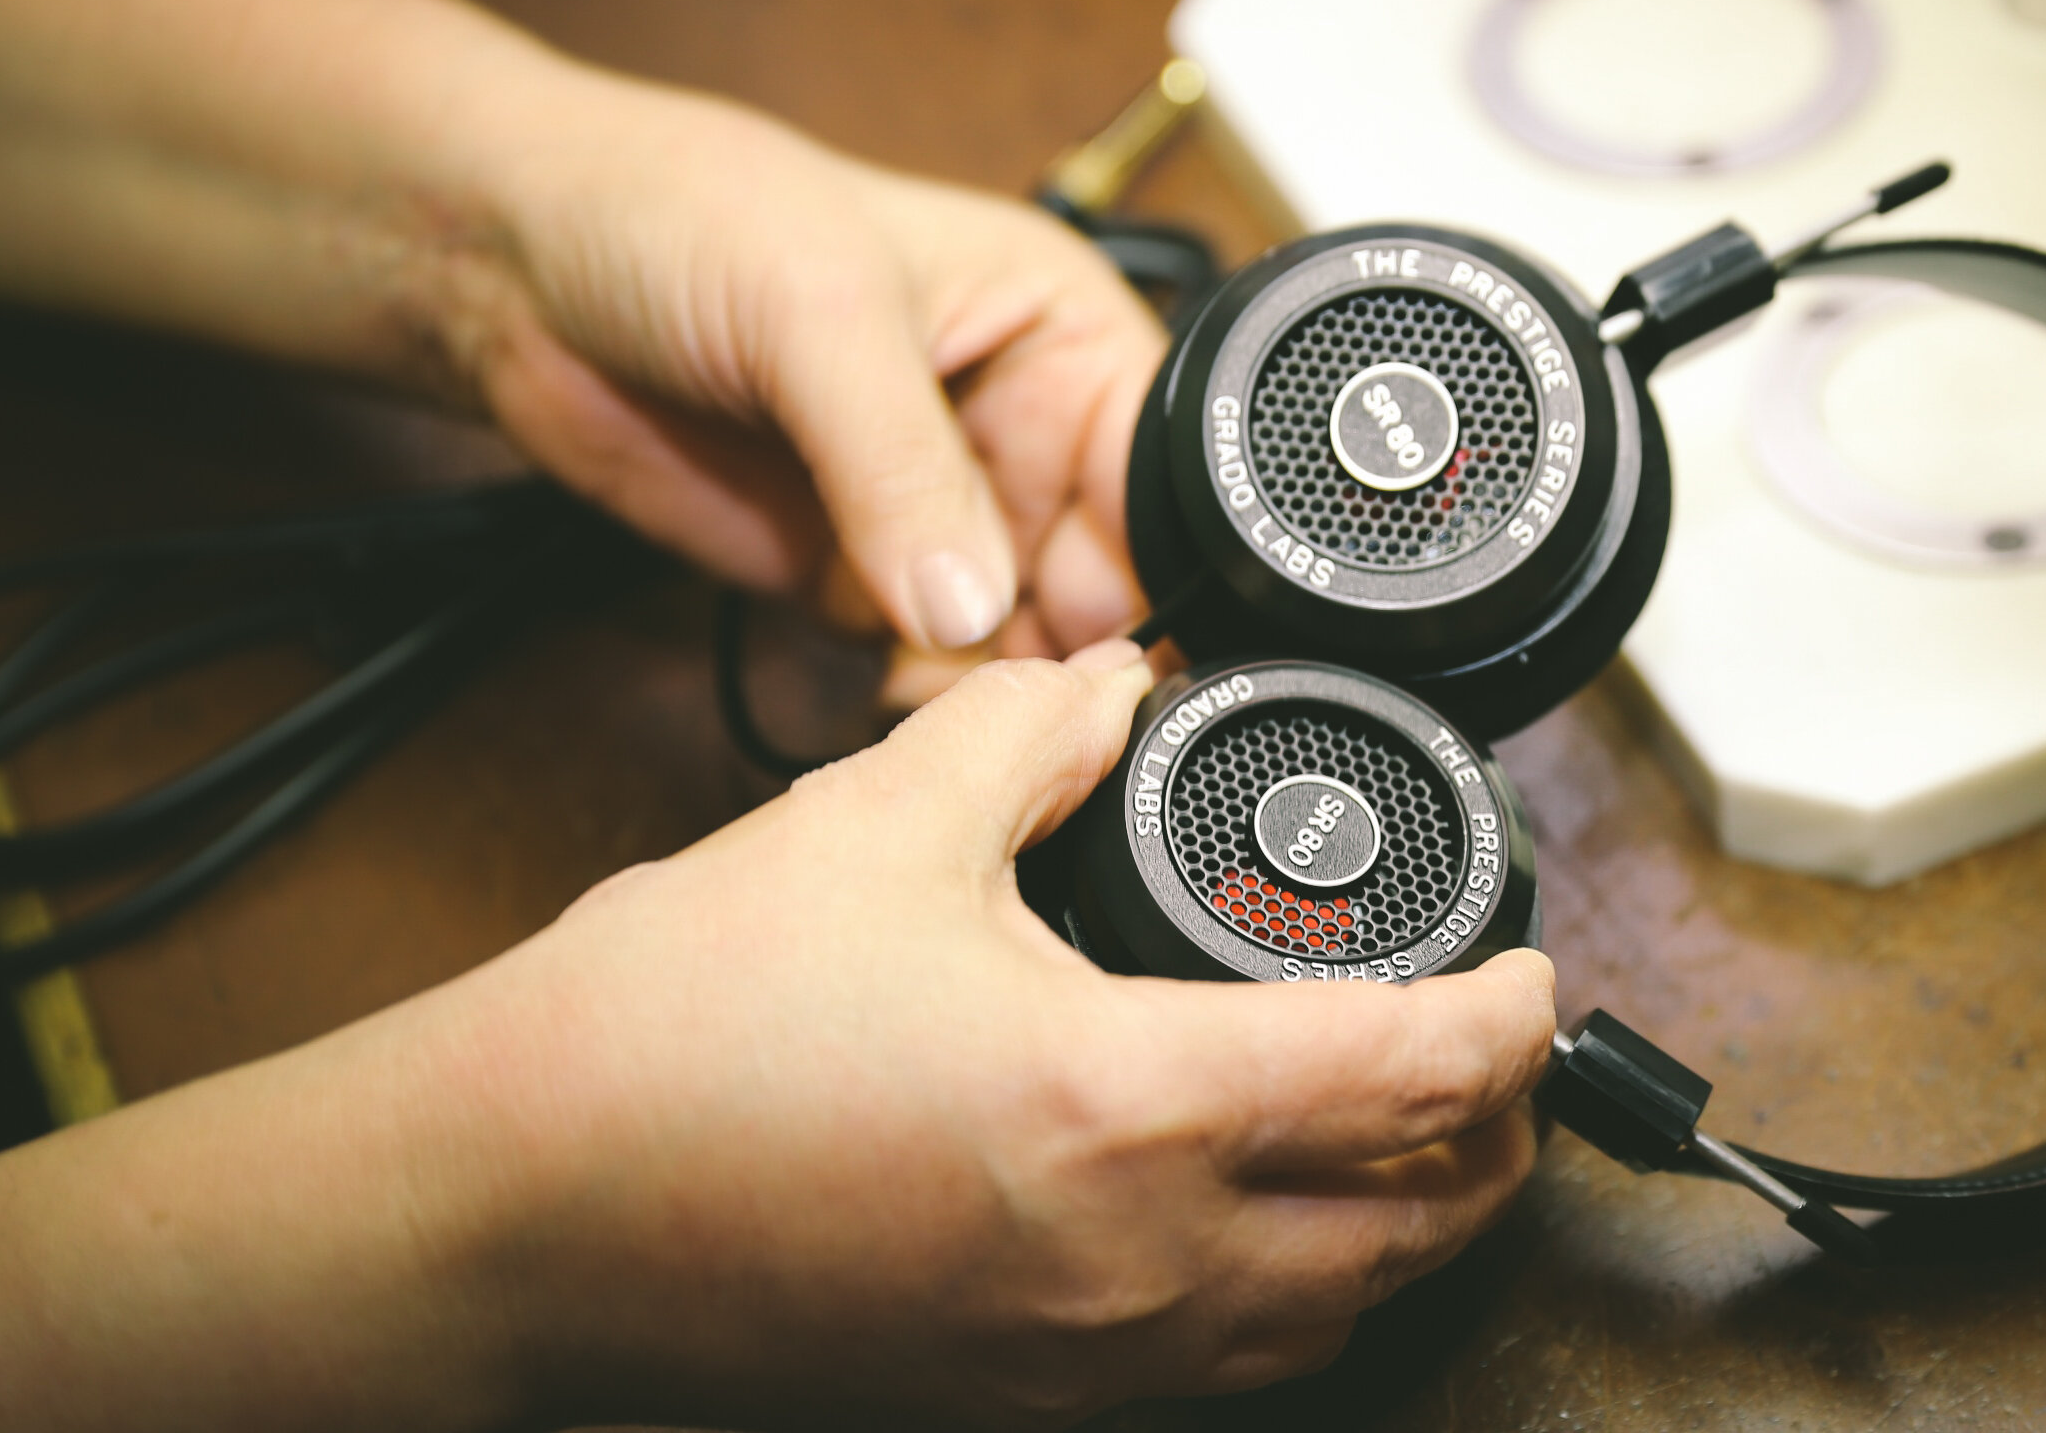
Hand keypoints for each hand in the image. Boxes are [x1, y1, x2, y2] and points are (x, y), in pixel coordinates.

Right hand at [444, 639, 1556, 1426]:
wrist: (513, 1203)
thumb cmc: (678, 1029)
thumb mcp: (880, 821)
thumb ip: (1031, 730)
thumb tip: (1110, 683)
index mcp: (1124, 1104)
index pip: (1411, 1073)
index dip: (1511, 1015)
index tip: (1531, 966)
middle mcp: (1132, 1260)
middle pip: (1417, 1224)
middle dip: (1496, 1134)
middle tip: (1502, 1048)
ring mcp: (1077, 1353)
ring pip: (1336, 1317)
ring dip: (1409, 1226)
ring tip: (1413, 1133)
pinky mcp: (1011, 1394)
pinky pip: (1227, 1367)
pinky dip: (1297, 1294)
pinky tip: (1263, 1224)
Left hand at [450, 79, 1166, 659]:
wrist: (511, 267)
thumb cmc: (679, 211)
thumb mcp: (820, 314)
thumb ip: (902, 466)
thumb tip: (971, 607)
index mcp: (1056, 328)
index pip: (1157, 469)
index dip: (1154, 557)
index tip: (1120, 638)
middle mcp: (1014, 425)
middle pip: (1102, 576)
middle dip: (1071, 641)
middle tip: (1018, 673)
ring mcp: (935, 511)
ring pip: (1017, 639)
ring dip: (989, 678)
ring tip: (935, 669)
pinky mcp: (856, 577)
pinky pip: (925, 666)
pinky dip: (918, 693)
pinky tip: (887, 677)